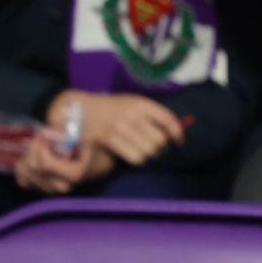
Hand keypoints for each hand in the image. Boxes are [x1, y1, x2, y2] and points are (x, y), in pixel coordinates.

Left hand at [13, 132, 112, 193]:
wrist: (93, 165)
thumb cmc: (87, 149)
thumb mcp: (84, 137)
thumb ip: (68, 133)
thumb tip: (48, 133)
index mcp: (74, 175)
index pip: (46, 164)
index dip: (41, 148)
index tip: (44, 136)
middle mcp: (61, 186)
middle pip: (34, 167)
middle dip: (33, 149)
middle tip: (40, 139)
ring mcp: (50, 190)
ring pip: (25, 172)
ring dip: (27, 156)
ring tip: (38, 148)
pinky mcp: (41, 190)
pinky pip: (23, 179)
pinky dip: (23, 167)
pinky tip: (33, 159)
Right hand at [49, 90, 185, 165]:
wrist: (83, 109)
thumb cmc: (115, 109)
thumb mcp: (135, 105)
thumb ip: (155, 117)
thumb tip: (176, 136)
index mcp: (140, 103)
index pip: (167, 119)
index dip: (177, 133)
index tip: (178, 140)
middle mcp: (130, 114)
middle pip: (160, 140)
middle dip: (161, 146)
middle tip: (154, 144)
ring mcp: (119, 127)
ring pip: (149, 151)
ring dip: (149, 153)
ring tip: (142, 148)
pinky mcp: (110, 139)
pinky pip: (136, 158)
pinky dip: (138, 159)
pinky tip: (132, 152)